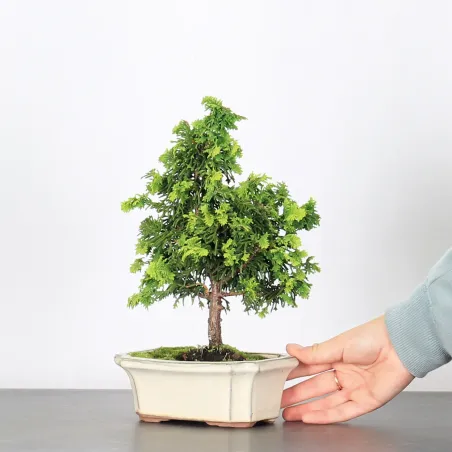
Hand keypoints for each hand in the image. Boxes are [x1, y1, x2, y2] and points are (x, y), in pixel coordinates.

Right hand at [281, 315, 413, 423]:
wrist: (401, 345)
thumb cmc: (371, 337)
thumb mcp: (338, 344)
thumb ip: (314, 353)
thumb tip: (290, 348)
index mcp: (335, 356)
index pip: (309, 368)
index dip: (293, 374)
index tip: (276, 379)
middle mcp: (343, 373)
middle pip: (315, 387)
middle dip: (296, 395)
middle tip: (277, 402)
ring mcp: (354, 388)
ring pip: (326, 402)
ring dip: (306, 408)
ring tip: (288, 415)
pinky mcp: (366, 402)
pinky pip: (342, 412)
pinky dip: (324, 415)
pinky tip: (308, 417)